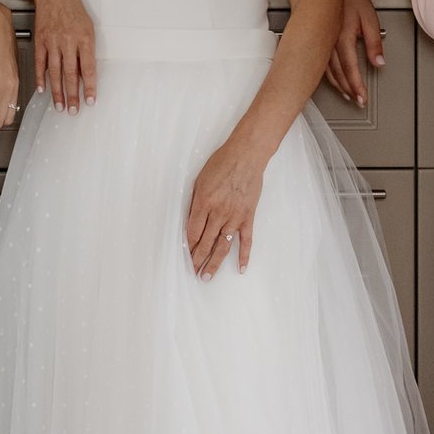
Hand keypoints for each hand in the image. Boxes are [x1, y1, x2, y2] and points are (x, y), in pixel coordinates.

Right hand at [31, 0, 96, 113]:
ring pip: (55, 72)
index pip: (88, 68)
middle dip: (73, 95)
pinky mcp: (40, 40)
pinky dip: (41, 78)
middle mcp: (68, 41)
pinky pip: (40, 63)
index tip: (90, 101)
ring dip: (57, 91)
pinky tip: (42, 89)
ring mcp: (53, 41)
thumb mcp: (88, 28)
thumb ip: (87, 51)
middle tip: (73, 110)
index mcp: (85, 38)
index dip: (89, 86)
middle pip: (71, 73)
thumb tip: (87, 75)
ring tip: (59, 105)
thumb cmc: (74, 10)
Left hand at [186, 136, 264, 277]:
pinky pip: (246, 240)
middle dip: (198, 260)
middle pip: (206, 243)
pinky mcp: (248, 217)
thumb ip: (195, 203)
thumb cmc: (222, 164)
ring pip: (223, 246)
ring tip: (207, 277)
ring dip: (214, 263)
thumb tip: (192, 223)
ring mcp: (235, 217)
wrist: (247, 156)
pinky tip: (241, 268)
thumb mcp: (200, 181)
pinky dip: (244, 255)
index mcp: (204, 203)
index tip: (185, 256)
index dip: (188, 246)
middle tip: (193, 273)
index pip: (193, 232)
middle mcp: (219, 213)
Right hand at [324, 0, 384, 105]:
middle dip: (348, 90)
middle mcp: (329, 42)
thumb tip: (379, 63)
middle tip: (358, 101)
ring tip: (348, 94)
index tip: (362, 98)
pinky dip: (328, 76)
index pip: (350, 69)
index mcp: (343, 37)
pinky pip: (321, 63)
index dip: (356, 86)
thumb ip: (374, 43)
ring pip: (327, 71)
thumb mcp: (370, 20)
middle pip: (338, 74)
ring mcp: (321, 42)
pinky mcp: (317, 40)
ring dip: (338, 85)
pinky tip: (334, 81)